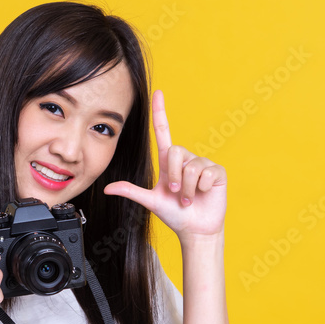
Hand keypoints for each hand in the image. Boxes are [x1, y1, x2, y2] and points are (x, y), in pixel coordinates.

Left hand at [103, 90, 226, 241]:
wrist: (194, 230)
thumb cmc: (175, 215)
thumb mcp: (151, 200)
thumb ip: (131, 191)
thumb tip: (107, 189)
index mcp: (170, 162)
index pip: (163, 131)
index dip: (160, 113)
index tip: (158, 93)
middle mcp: (186, 159)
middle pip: (177, 151)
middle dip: (174, 177)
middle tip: (176, 193)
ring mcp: (203, 164)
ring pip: (192, 166)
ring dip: (187, 188)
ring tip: (189, 199)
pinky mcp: (217, 172)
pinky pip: (207, 173)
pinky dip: (202, 188)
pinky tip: (203, 194)